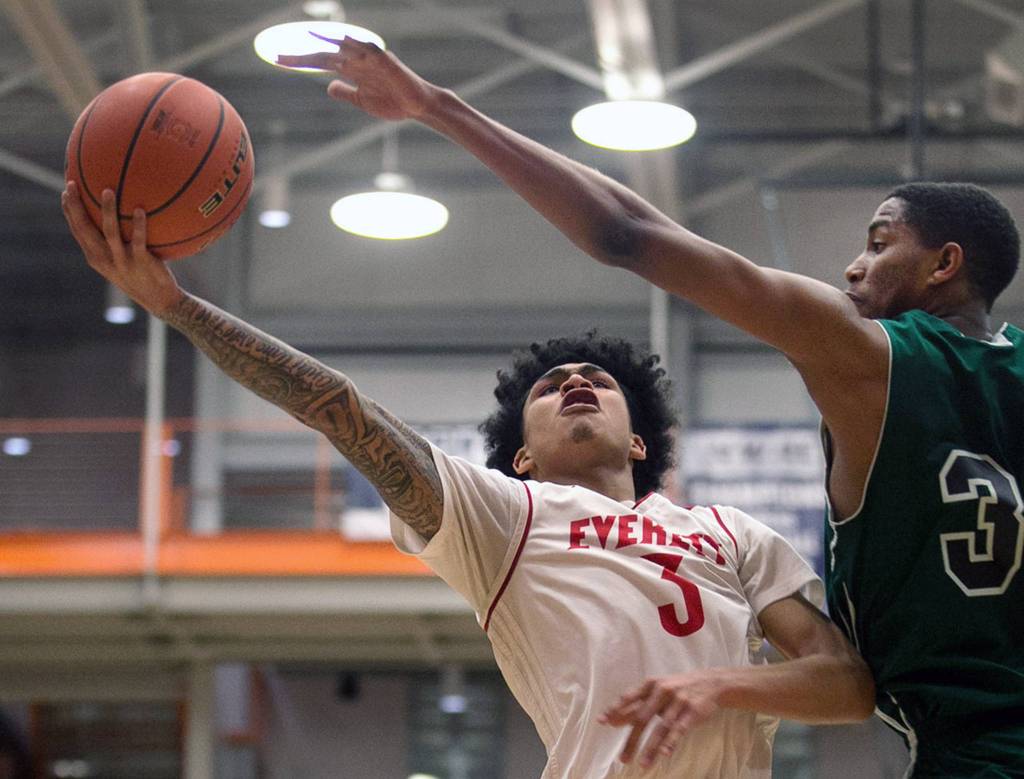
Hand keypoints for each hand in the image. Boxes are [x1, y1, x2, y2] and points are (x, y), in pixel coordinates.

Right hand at [62, 183, 184, 316]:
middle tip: (72, 185)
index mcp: (96, 257)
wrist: (159, 300)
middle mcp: (104, 259)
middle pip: (84, 229)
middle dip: (75, 207)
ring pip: (110, 232)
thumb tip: (115, 215)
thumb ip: (114, 242)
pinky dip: (139, 225)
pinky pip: (138, 240)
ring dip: (108, 211)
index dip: (69, 211)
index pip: (77, 231)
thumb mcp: (121, 260)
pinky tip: (139, 209)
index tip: (65, 192)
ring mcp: (121, 261)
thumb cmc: (141, 275)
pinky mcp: (140, 262)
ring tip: (108, 191)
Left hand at [276, 36, 439, 119]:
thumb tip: (328, 87)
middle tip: (278, 57)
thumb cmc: (392, 102)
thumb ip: (345, 92)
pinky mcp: (386, 62)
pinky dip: (355, 46)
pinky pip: (369, 50)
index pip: (320, 63)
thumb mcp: (362, 100)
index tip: (278, 61)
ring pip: (343, 48)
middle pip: (325, 55)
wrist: (416, 106)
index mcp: (350, 70)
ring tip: (305, 38)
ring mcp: (371, 60)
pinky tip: (341, 42)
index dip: (300, 61)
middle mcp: (357, 62)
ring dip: (325, 43)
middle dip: (303, 57)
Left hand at [599, 673, 722, 767]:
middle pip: (642, 718)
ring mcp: (678, 701)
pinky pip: (679, 729)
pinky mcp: (692, 711)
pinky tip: (664, 754)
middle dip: (631, 740)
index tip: (602, 722)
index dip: (616, 709)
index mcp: (650, 684)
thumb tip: (613, 719)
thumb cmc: (677, 689)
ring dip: (651, 748)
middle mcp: (662, 691)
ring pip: (661, 728)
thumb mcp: (656, 691)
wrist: (711, 683)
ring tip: (643, 765)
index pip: (629, 698)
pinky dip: (671, 742)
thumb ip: (636, 704)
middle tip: (622, 759)